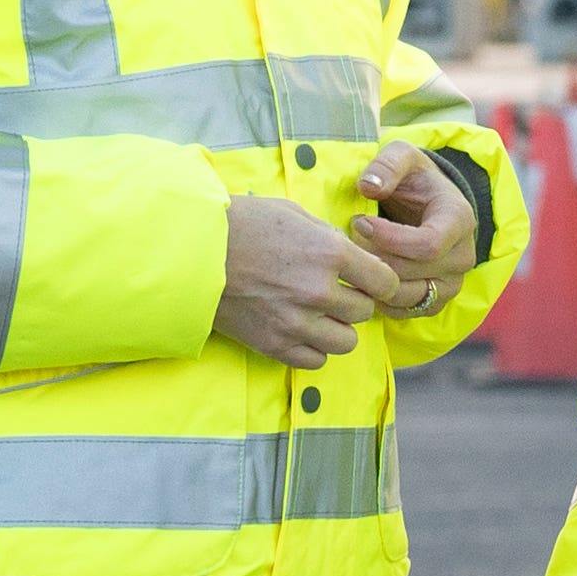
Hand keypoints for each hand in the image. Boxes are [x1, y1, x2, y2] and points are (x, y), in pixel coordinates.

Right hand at [211, 195, 397, 367]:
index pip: (384, 281)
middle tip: (339, 293)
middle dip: (356, 302)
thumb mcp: (293, 215)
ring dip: (338, 328)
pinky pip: (315, 360)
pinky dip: (314, 348)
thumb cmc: (241, 223)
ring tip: (320, 314)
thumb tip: (349, 254)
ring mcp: (297, 322)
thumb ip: (327, 237)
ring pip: (346, 341)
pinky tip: (302, 331)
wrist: (192, 252)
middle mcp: (319, 291)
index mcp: (330, 253)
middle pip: (364, 312)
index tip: (373, 281)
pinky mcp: (274, 344)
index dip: (382, 281)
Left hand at [349, 140, 481, 314]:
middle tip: (348, 240)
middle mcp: (462, 256)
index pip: (428, 245)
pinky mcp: (436, 300)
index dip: (389, 239)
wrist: (428, 202)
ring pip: (407, 297)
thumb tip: (368, 187)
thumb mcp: (403, 156)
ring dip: (374, 280)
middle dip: (375, 258)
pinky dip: (379, 298)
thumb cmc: (414, 178)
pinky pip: (404, 312)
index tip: (359, 221)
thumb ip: (387, 165)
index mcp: (459, 219)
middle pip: (412, 273)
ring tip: (354, 258)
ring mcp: (451, 283)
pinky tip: (364, 275)